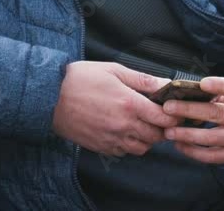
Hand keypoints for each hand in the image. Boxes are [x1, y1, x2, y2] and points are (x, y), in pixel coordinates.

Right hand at [52, 61, 182, 156]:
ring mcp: (112, 138)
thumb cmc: (81, 78)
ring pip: (142, 148)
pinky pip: (124, 152)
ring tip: (143, 124)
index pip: (164, 118)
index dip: (173, 116)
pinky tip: (125, 131)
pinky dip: (130, 145)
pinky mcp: (101, 146)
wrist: (49, 97)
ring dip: (147, 138)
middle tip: (160, 117)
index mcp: (129, 103)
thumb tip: (165, 84)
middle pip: (156, 136)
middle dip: (163, 128)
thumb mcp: (113, 70)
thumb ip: (142, 79)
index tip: (174, 111)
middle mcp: (123, 125)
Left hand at [163, 76, 223, 163]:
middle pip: (215, 113)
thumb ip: (217, 91)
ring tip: (168, 131)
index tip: (202, 83)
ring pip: (210, 138)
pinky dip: (192, 151)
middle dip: (188, 110)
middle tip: (167, 107)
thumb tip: (182, 90)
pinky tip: (179, 144)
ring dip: (186, 135)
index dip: (219, 85)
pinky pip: (211, 156)